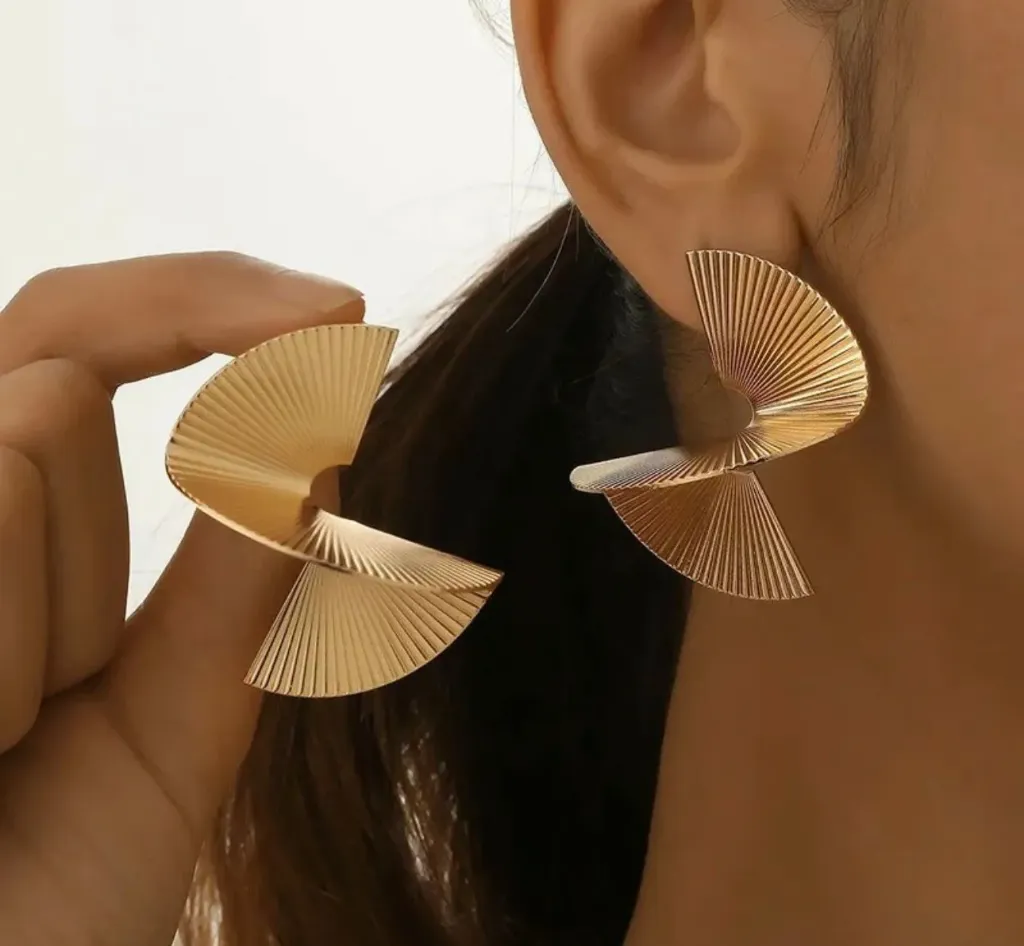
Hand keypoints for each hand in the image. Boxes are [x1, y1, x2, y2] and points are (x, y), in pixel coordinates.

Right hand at [0, 253, 363, 945]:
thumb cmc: (62, 881)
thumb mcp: (176, 705)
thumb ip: (240, 567)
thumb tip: (322, 425)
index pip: (74, 329)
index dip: (209, 300)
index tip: (345, 310)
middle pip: (51, 390)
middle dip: (93, 557)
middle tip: (45, 710)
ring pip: (22, 441)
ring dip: (49, 625)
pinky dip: (10, 662)